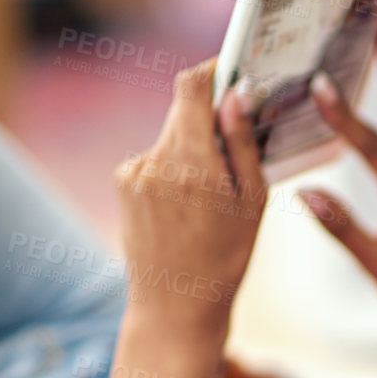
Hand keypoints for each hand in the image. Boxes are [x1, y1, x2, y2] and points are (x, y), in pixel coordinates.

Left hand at [114, 59, 267, 340]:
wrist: (175, 308)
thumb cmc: (226, 260)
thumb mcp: (252, 203)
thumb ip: (243, 143)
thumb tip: (239, 92)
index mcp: (192, 162)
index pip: (192, 86)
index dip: (213, 69)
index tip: (235, 70)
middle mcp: (156, 160)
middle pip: (185, 110)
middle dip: (212, 118)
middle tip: (239, 144)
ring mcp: (134, 171)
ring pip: (173, 135)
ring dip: (195, 147)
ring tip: (214, 193)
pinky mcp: (124, 182)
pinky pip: (157, 157)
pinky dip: (177, 167)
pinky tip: (189, 205)